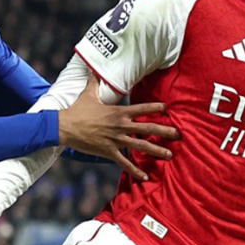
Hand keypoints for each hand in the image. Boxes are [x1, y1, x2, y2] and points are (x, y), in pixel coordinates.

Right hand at [56, 73, 176, 182]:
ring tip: (169, 155)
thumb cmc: (78, 110)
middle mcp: (121, 126)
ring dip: (157, 151)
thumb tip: (91, 67)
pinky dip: (135, 171)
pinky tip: (145, 177)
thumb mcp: (88, 93)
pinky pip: (125, 162)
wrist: (65, 126)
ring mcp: (116, 140)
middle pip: (148, 128)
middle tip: (179, 135)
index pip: (142, 108)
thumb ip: (94, 81)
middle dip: (165, 132)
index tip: (167, 109)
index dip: (156, 108)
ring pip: (141, 146)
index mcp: (119, 112)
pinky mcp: (109, 152)